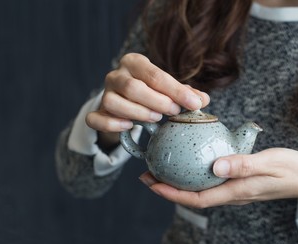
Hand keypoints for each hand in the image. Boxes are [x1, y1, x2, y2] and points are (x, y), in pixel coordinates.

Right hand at [86, 53, 209, 147]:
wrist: (125, 103)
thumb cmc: (151, 93)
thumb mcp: (168, 89)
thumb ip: (185, 93)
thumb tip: (203, 100)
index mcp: (135, 63)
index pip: (156, 75)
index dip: (177, 91)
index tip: (194, 104)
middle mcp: (116, 75)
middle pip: (133, 87)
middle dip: (157, 101)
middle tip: (174, 112)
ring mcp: (104, 93)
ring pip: (113, 102)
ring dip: (138, 112)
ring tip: (156, 119)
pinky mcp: (95, 112)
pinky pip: (96, 118)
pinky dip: (112, 124)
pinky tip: (129, 127)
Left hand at [139, 148, 297, 213]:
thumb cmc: (292, 169)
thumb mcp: (270, 163)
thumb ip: (243, 165)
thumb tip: (215, 167)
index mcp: (236, 191)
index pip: (197, 198)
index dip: (172, 194)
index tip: (152, 184)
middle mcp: (232, 193)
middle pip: (193, 196)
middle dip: (168, 189)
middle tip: (147, 175)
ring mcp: (234, 189)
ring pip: (200, 189)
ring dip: (178, 182)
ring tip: (161, 169)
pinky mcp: (238, 181)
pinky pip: (210, 181)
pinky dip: (194, 174)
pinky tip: (189, 162)